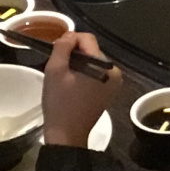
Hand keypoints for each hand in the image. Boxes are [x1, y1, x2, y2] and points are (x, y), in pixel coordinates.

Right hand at [40, 31, 117, 147]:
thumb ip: (62, 47)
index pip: (87, 39)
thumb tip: (69, 35)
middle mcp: (114, 71)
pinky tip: (72, 84)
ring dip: (77, 63)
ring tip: (64, 77)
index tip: (55, 53)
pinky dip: (83, 73)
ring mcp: (114, 82)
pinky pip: (95, 72)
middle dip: (73, 53)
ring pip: (92, 60)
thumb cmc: (60, 103)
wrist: (67, 135)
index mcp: (104, 65)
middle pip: (90, 49)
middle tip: (57, 67)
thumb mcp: (55, 70)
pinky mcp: (109, 90)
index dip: (69, 41)